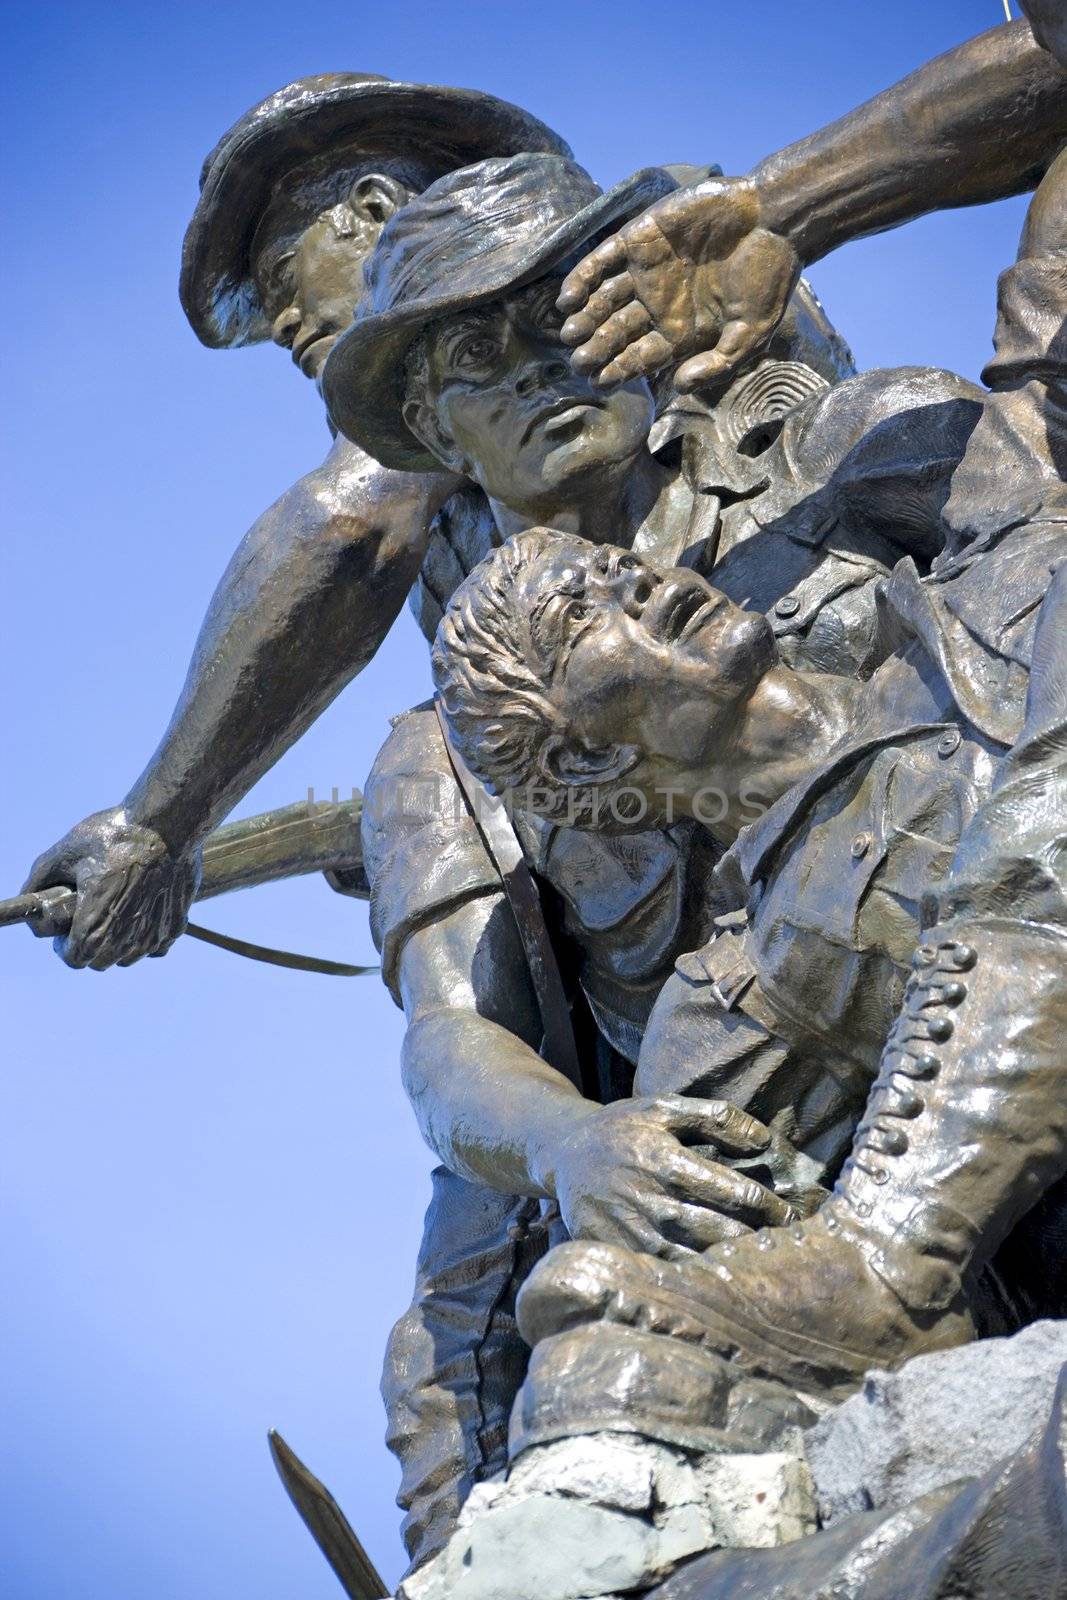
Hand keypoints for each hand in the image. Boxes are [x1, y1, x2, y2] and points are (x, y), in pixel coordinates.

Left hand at [23, 807, 200, 969]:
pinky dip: (145, 936)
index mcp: (94, 926)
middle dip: (90, 945)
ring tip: (117, 910)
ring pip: (128, 956)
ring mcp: (154, 935)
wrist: (167, 824)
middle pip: (100, 961)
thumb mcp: (66, 851)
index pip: (73, 959)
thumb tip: (31, 896)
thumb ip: (39, 879)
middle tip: (91, 914)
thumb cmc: (115, 836)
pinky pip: (155, 947)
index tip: (67, 927)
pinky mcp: (175, 925)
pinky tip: (142, 911)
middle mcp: (126, 940)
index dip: (64, 945)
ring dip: (118, 943)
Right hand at [551, 1095, 798, 1261]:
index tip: (792, 1215)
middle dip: (760, 1241)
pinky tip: (719, 1279)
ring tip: (761, 1268)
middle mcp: (652, 1202)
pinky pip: (667, 1274)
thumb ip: (716, 1117)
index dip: (771, 1207)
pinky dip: (697, 1279)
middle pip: (722, 1233)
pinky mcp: (620, 1255)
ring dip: (733, 1265)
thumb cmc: (624, 1129)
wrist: (564, 1155)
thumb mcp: (663, 1107)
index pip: (735, 1193)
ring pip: (697, 1260)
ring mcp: (634, 1234)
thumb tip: (763, 1140)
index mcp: (667, 1162)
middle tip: (788, 1248)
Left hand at [557, 177, 799, 390]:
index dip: (618, 370)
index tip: (598, 382)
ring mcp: (647, 270)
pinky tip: (567, 300)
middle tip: (577, 363)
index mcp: (682, 329)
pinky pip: (601, 260)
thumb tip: (678, 385)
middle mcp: (660, 303)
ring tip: (569, 336)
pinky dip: (582, 278)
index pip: (641, 356)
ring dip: (584, 318)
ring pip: (604, 299)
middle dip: (596, 349)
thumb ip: (718, 364)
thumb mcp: (751, 333)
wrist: (775, 218)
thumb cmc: (769, 278)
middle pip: (617, 331)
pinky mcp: (640, 237)